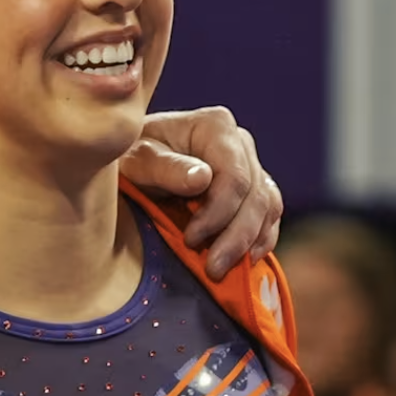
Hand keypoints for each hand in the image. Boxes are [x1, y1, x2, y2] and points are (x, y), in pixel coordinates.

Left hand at [121, 107, 281, 281]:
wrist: (130, 163)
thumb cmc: (127, 157)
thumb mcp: (135, 161)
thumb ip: (165, 168)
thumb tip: (203, 178)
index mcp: (215, 126)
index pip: (234, 176)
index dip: (218, 212)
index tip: (191, 239)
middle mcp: (239, 142)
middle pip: (255, 194)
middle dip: (235, 236)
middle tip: (212, 268)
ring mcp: (249, 164)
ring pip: (267, 206)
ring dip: (249, 242)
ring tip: (222, 268)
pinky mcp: (251, 187)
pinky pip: (269, 214)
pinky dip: (259, 239)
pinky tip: (244, 261)